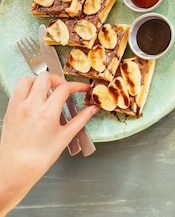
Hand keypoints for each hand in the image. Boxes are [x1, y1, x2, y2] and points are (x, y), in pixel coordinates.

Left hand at [0, 72, 98, 211]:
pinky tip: (35, 100)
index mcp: (47, 112)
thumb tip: (92, 110)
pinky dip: (27, 89)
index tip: (82, 89)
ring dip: (39, 81)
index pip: (64, 88)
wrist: (16, 169)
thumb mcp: (65, 137)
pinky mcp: (10, 111)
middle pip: (44, 77)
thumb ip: (81, 120)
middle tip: (64, 88)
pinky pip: (17, 91)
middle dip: (58, 79)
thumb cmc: (39, 157)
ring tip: (47, 91)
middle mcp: (31, 106)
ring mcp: (18, 107)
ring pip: (27, 80)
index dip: (77, 85)